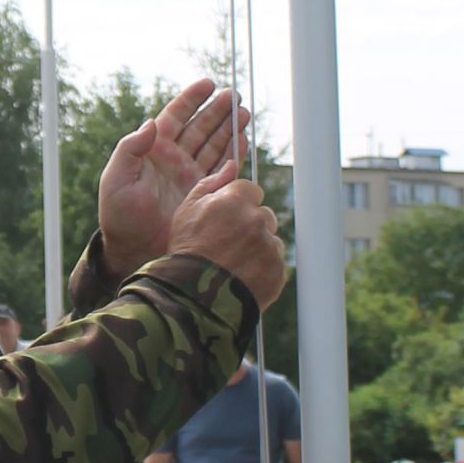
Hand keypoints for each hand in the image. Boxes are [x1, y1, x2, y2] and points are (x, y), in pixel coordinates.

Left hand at [99, 79, 250, 278]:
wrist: (133, 250)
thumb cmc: (118, 215)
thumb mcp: (117, 179)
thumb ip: (130, 149)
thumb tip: (150, 123)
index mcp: (153, 150)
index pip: (175, 117)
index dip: (191, 99)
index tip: (207, 83)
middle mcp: (174, 159)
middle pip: (200, 127)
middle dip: (217, 111)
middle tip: (234, 96)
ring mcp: (190, 175)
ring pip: (214, 145)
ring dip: (230, 129)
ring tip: (244, 114)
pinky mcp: (204, 193)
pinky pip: (223, 169)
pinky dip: (234, 155)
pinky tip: (244, 142)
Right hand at [167, 168, 287, 312]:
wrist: (192, 297)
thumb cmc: (185, 251)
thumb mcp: (186, 210)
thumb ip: (210, 183)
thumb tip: (232, 165)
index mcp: (235, 199)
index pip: (251, 191)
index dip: (238, 205)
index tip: (227, 221)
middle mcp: (256, 219)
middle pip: (264, 215)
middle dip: (250, 226)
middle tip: (228, 244)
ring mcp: (269, 246)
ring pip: (270, 240)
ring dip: (258, 248)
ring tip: (234, 264)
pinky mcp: (277, 270)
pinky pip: (275, 264)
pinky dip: (262, 270)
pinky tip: (242, 276)